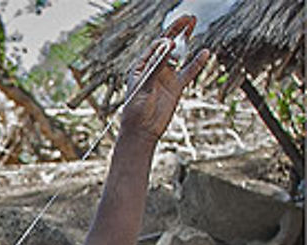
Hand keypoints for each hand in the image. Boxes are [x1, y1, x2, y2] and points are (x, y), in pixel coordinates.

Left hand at [120, 14, 209, 143]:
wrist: (142, 131)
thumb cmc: (136, 110)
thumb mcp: (145, 86)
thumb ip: (156, 66)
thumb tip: (168, 45)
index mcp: (141, 67)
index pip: (155, 47)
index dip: (164, 41)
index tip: (172, 42)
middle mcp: (154, 69)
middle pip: (168, 45)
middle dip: (177, 30)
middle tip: (189, 17)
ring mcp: (166, 76)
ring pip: (179, 54)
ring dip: (186, 39)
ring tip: (193, 24)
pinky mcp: (176, 87)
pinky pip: (189, 72)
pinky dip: (197, 63)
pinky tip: (205, 52)